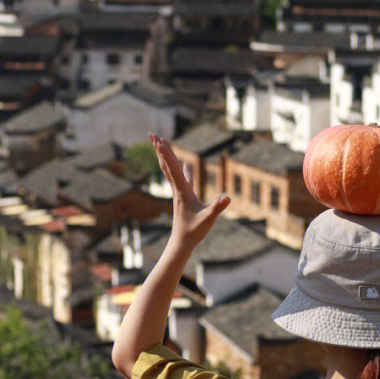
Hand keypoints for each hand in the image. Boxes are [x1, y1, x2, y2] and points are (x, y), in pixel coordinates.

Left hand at [150, 134, 229, 252]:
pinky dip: (179, 168)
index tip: (160, 142)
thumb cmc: (194, 231)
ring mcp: (179, 193)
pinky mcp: (183, 197)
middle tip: (152, 135)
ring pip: (170, 170)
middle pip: (167, 165)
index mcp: (183, 192)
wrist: (182, 243)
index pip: (173, 170)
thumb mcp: (208, 219)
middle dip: (160, 150)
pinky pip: (179, 178)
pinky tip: (183, 164)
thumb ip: (217, 207)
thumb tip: (227, 198)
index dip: (167, 155)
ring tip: (160, 143)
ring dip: (165, 156)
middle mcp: (177, 189)